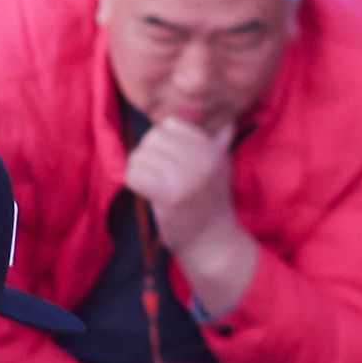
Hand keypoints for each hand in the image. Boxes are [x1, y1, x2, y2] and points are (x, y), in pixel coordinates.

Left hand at [124, 116, 259, 315]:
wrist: (212, 244)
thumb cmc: (209, 204)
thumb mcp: (219, 168)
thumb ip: (218, 143)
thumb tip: (228, 119)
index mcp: (213, 148)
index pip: (170, 124)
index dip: (163, 142)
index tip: (172, 163)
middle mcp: (203, 158)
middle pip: (152, 137)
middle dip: (148, 155)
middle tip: (159, 176)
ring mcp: (188, 176)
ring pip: (139, 156)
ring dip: (140, 171)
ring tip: (154, 186)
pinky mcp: (170, 195)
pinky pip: (134, 175)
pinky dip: (135, 185)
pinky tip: (149, 195)